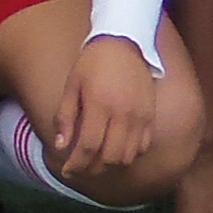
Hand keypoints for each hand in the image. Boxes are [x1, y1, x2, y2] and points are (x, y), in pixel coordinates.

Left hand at [49, 34, 163, 181]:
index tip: (67, 171)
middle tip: (81, 168)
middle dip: (92, 169)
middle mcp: (122, 114)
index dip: (76, 164)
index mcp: (99, 104)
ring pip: (127, 156)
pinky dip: (129, 154)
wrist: (125, 41)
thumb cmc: (93, 62)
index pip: (88, 147)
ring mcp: (140, 116)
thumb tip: (61, 146)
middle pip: (109, 157)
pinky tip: (116, 149)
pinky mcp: (151, 116)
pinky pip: (142, 146)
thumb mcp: (72, 85)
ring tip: (97, 161)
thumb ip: (65, 117)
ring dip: (111, 164)